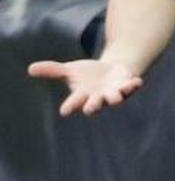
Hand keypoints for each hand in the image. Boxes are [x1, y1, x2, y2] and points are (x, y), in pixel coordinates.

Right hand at [27, 58, 143, 115]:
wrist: (110, 72)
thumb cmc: (87, 74)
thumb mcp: (69, 70)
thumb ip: (52, 71)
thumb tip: (30, 69)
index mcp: (83, 96)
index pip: (74, 103)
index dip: (70, 106)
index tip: (64, 111)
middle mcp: (98, 98)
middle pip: (95, 105)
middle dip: (93, 106)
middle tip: (90, 108)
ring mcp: (113, 93)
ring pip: (115, 99)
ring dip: (116, 98)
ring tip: (116, 97)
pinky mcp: (126, 87)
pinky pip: (131, 87)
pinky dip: (133, 85)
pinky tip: (137, 81)